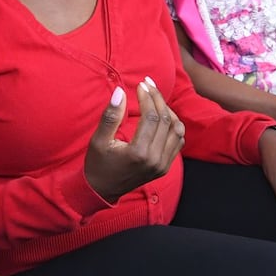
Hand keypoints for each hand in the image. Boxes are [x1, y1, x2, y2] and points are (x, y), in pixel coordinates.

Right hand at [84, 78, 184, 200]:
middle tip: (148, 85)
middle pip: (165, 120)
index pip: (151, 117)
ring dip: (168, 111)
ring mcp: (162, 165)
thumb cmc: (97, 163)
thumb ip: (111, 116)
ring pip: (177, 130)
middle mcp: (154, 160)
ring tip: (155, 99)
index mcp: (138, 153)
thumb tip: (120, 91)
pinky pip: (178, 141)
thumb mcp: (99, 140)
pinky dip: (174, 126)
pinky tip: (162, 116)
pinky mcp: (165, 167)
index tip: (140, 85)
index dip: (147, 97)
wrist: (102, 190)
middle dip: (158, 99)